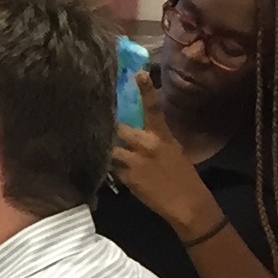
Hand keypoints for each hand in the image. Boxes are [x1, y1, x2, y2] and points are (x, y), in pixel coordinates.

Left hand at [108, 68, 221, 237]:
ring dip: (104, 147)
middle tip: (95, 119)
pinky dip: (105, 165)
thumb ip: (156, 139)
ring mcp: (136, 161)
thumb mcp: (173, 150)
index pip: (154, 108)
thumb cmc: (182, 176)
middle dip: (109, 126)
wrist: (186, 203)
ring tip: (91, 144)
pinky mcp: (128, 177)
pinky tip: (97, 165)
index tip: (138, 73)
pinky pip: (109, 166)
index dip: (146, 90)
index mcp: (162, 135)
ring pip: (110, 147)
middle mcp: (148, 144)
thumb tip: (140, 131)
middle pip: (120, 128)